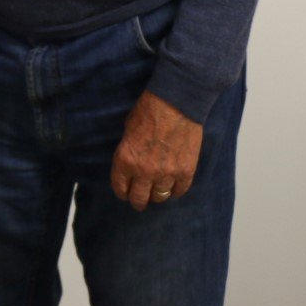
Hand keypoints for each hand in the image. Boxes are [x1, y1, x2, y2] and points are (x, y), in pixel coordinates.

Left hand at [110, 90, 202, 212]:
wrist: (176, 103)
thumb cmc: (148, 110)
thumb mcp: (128, 130)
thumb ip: (129, 150)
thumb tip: (131, 162)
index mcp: (126, 159)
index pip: (120, 187)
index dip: (122, 193)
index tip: (125, 194)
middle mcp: (144, 171)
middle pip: (139, 198)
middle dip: (138, 201)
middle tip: (140, 202)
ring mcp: (166, 173)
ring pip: (160, 197)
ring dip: (157, 195)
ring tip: (157, 193)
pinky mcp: (186, 171)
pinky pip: (180, 190)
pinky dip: (176, 190)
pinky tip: (173, 186)